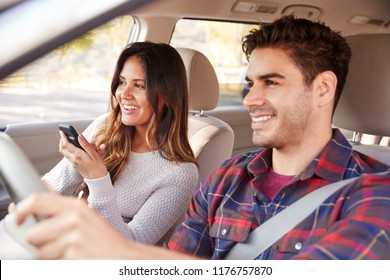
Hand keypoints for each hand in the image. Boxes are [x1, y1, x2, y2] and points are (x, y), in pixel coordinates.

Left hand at [14, 193, 196, 259]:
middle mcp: (74, 219)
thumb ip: (59, 214)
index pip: (37, 200)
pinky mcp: (73, 256)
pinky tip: (74, 261)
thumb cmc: (103, 240)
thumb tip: (24, 215)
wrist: (124, 258)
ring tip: (70, 254)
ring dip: (50, 258)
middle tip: (60, 245)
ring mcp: (74, 238)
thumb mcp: (84, 219)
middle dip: (41, 244)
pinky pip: (50, 265)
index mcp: (76, 206)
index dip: (22, 210)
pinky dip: (59, 266)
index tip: (18, 219)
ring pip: (39, 253)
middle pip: (33, 234)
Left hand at [59, 131, 106, 179]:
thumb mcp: (95, 154)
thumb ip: (86, 145)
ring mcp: (73, 163)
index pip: (67, 144)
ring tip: (68, 140)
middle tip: (64, 135)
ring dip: (64, 146)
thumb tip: (80, 136)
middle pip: (62, 149)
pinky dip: (68, 151)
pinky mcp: (75, 166)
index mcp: (78, 155)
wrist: (98, 180)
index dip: (63, 137)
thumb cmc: (98, 168)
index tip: (62, 131)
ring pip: (64, 153)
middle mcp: (74, 159)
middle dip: (61, 141)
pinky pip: (68, 157)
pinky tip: (74, 149)